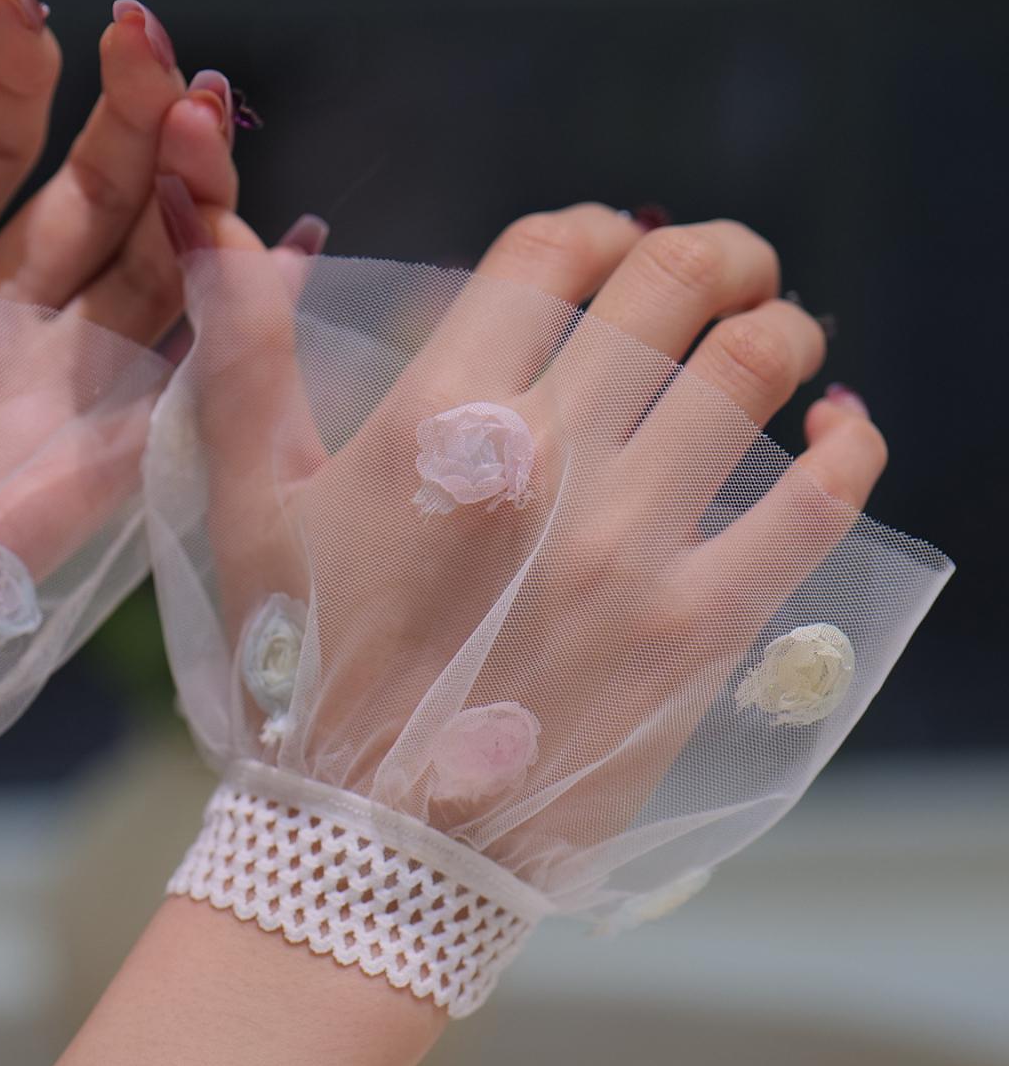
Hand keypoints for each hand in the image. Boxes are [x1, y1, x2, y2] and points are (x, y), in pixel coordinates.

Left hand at [0, 0, 240, 771]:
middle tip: (152, 35)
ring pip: (147, 268)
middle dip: (124, 110)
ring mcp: (42, 396)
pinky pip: (184, 382)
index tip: (23, 0)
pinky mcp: (88, 472)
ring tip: (203, 105)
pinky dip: (241, 315)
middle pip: (85, 195)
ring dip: (184, 186)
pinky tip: (286, 239)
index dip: (13, 70)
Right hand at [155, 201, 918, 911]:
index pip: (554, 253)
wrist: (369, 838)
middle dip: (710, 250)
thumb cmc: (301, 667)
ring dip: (780, 324)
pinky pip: (816, 507)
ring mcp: (634, 543)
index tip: (603, 249)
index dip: (591, 227)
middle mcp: (549, 459)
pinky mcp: (698, 627)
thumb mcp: (248, 509)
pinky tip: (839, 430)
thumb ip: (239, 361)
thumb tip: (217, 228)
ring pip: (756, 367)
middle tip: (718, 266)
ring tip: (775, 333)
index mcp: (441, 416)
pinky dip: (849, 448)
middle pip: (673, 283)